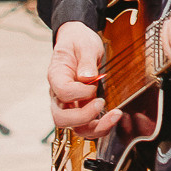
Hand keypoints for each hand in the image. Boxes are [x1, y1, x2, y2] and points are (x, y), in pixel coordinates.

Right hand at [47, 21, 120, 139]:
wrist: (77, 43)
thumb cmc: (78, 42)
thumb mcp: (84, 44)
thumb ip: (86, 60)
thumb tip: (88, 77)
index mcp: (56, 76)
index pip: (62, 93)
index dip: (80, 92)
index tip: (94, 84)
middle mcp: (58, 95)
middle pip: (61, 118)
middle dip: (84, 116)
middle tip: (101, 102)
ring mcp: (68, 104)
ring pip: (75, 128)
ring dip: (95, 127)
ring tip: (115, 115)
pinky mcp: (80, 109)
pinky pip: (87, 125)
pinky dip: (101, 126)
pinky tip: (114, 116)